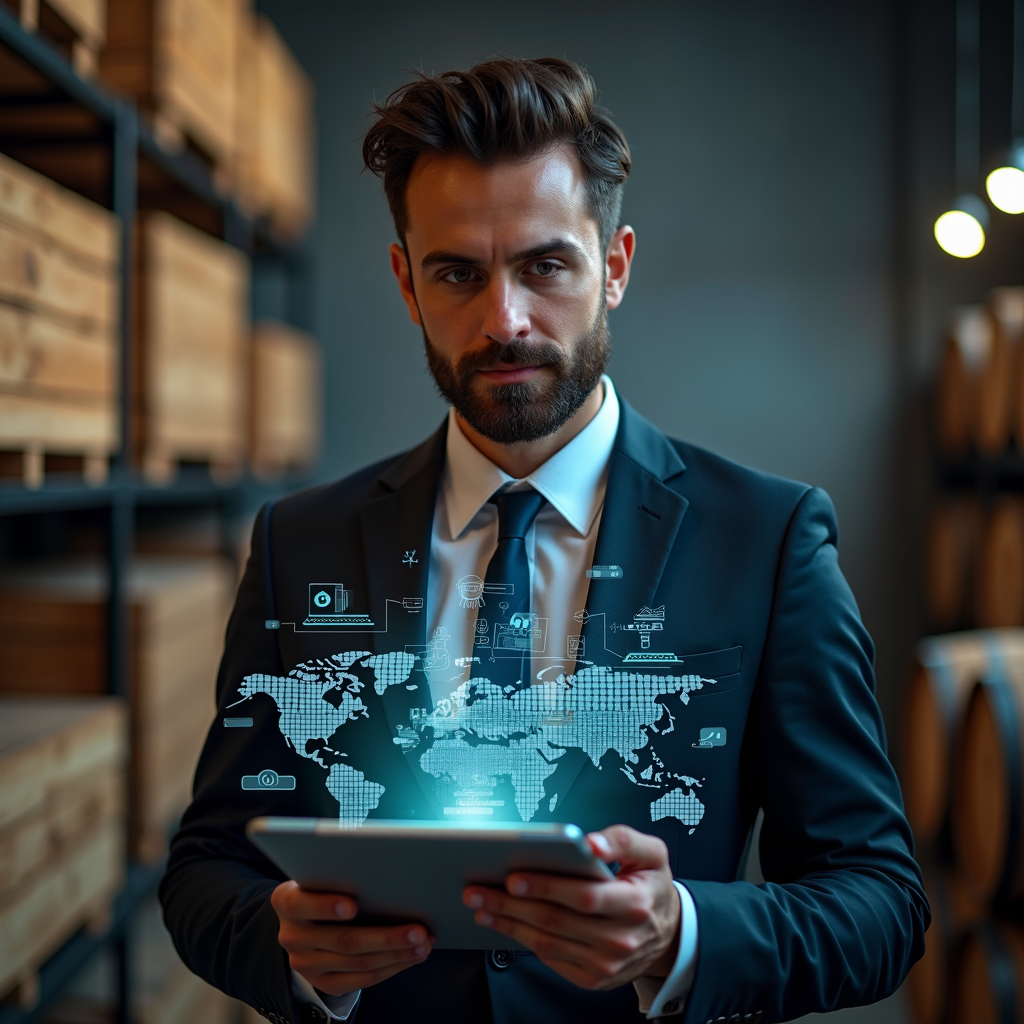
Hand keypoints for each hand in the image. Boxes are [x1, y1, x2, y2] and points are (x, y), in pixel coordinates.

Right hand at [271, 881, 434, 996]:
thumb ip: (340, 873)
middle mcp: (292, 935)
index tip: (352, 904)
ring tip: (423, 943)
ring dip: (396, 954)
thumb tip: (385, 871)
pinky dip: (390, 968)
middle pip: (343, 940)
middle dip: (386, 936)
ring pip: (357, 963)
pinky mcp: (321, 981)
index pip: (301, 904)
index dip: (325, 905)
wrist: (302, 919)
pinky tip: (410, 957)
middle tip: (417, 930)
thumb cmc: (321, 886)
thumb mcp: (319, 874)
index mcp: (286, 901)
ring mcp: (305, 963)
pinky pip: (360, 980)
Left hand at [462, 824, 679, 990]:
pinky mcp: (593, 978)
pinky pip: (552, 959)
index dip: (547, 887)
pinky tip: (506, 924)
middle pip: (556, 921)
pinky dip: (524, 942)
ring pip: (547, 942)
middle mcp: (621, 938)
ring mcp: (606, 963)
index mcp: (635, 903)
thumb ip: (622, 839)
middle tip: (479, 889)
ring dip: (508, 924)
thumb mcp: (651, 852)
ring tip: (482, 906)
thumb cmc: (652, 886)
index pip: (584, 897)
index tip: (513, 876)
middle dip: (511, 904)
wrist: (668, 933)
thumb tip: (590, 842)